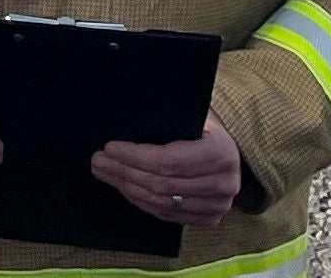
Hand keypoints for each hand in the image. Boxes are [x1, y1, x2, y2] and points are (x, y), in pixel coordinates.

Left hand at [92, 114, 244, 226]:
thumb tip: (125, 111)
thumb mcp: (195, 113)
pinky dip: (143, 203)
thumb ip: (170, 116)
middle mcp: (223, 184)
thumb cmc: (206, 127)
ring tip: (105, 174)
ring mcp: (218, 206)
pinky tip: (126, 189)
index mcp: (220, 153)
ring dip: (128, 189)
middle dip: (124, 172)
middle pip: (161, 184)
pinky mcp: (209, 218)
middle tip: (98, 161)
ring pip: (162, 203)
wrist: (232, 152)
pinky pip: (168, 215)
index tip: (109, 148)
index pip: (168, 161)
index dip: (135, 156)